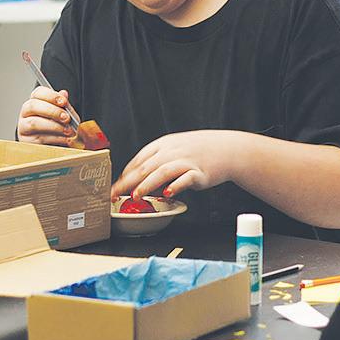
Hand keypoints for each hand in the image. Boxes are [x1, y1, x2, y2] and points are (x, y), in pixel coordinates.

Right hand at [17, 87, 80, 146]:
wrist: (55, 147)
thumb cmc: (57, 127)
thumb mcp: (63, 114)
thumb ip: (64, 105)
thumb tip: (64, 93)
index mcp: (35, 102)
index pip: (38, 93)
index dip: (51, 96)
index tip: (63, 101)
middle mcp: (26, 113)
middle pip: (33, 106)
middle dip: (52, 111)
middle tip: (67, 118)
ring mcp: (23, 127)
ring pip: (34, 123)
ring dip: (54, 126)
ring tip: (68, 130)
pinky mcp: (27, 141)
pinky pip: (40, 138)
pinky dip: (56, 139)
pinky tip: (66, 139)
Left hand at [111, 130, 237, 200]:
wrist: (225, 149)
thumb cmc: (197, 151)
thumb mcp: (174, 148)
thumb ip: (156, 161)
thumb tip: (136, 178)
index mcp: (163, 144)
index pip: (138, 159)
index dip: (124, 174)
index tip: (113, 187)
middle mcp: (172, 151)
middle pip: (146, 166)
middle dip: (128, 182)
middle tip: (115, 194)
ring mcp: (186, 161)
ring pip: (162, 172)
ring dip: (147, 184)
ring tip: (135, 195)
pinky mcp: (199, 172)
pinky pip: (185, 179)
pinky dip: (175, 186)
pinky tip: (167, 193)